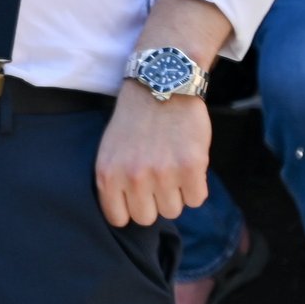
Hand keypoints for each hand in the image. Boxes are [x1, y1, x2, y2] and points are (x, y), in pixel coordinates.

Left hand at [95, 81, 210, 226]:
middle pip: (147, 219)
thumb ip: (116, 181)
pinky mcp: (191, 168)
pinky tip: (188, 164)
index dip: (130, 209)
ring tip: (172, 166)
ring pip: (174, 210)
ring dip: (176, 193)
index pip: (118, 219)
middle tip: (157, 179)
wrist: (161, 85)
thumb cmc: (135, 120)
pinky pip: (196, 199)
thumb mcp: (110, 150)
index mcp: (107, 174)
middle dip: (153, 203)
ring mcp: (163, 174)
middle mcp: (133, 178)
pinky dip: (196, 186)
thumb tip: (126, 213)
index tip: (137, 197)